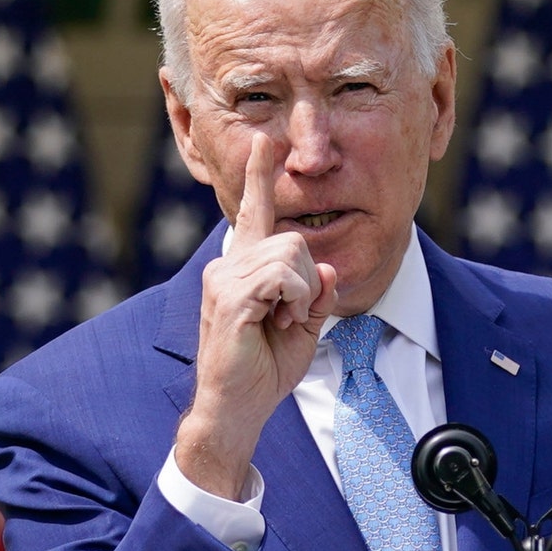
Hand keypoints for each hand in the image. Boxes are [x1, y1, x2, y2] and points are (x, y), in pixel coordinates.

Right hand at [175, 133, 337, 499]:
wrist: (236, 409)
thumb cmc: (264, 370)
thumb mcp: (303, 325)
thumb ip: (317, 293)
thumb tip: (328, 267)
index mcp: (244, 267)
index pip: (255, 213)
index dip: (260, 176)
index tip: (265, 141)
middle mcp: (229, 264)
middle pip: (293, 240)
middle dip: (309, 282)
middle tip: (291, 317)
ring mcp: (224, 277)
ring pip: (292, 255)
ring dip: (302, 296)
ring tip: (281, 322)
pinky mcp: (229, 296)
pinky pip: (283, 276)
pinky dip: (295, 301)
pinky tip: (280, 322)